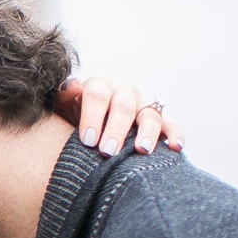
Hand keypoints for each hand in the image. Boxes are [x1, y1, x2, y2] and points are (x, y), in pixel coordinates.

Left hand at [55, 77, 184, 156]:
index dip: (93, 116)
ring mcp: (143, 105)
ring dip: (147, 132)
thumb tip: (71, 86)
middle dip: (116, 129)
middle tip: (108, 151)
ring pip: (149, 114)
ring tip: (141, 150)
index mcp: (98, 87)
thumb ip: (63, 97)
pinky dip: (175, 134)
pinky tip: (176, 147)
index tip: (88, 140)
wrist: (89, 133)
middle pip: (123, 106)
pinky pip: (170, 124)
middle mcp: (123, 92)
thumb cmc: (71, 122)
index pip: (97, 94)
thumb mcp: (62, 110)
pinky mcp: (159, 119)